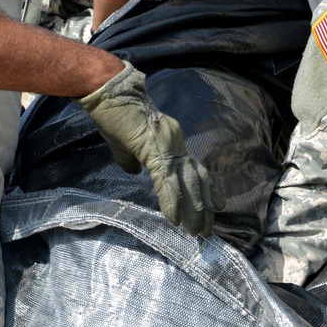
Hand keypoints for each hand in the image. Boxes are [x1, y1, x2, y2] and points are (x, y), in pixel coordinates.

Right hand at [75, 63, 223, 236]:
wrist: (109, 95)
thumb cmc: (114, 117)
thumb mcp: (124, 146)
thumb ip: (132, 160)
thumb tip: (134, 172)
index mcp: (172, 143)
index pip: (195, 170)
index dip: (208, 189)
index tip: (216, 207)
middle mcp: (177, 145)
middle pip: (197, 180)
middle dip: (204, 207)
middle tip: (208, 230)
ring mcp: (170, 147)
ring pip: (188, 184)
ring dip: (193, 210)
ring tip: (196, 231)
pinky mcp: (156, 152)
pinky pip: (167, 183)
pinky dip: (172, 203)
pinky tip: (175, 219)